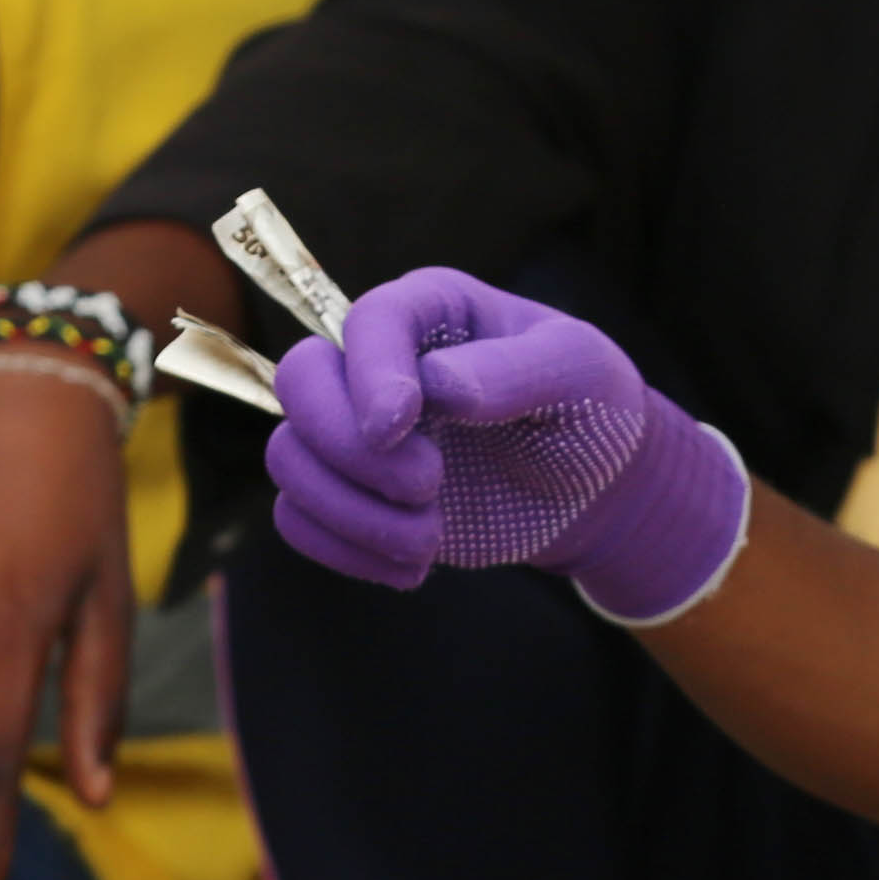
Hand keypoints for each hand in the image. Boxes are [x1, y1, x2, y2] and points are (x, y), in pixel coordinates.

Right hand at [266, 270, 752, 624]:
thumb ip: (513, 372)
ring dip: (352, 513)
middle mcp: (376, 363)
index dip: (370, 376)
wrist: (590, 487)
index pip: (367, 323)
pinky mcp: (352, 493)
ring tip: (431, 541)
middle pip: (299, 382)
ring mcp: (355, 431)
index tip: (399, 429)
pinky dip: (345, 552)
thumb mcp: (578, 373)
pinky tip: (411, 568)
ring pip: (289, 459)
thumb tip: (438, 384)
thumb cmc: (589, 410)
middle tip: (429, 487)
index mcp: (430, 311)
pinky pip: (297, 520)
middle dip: (350, 450)